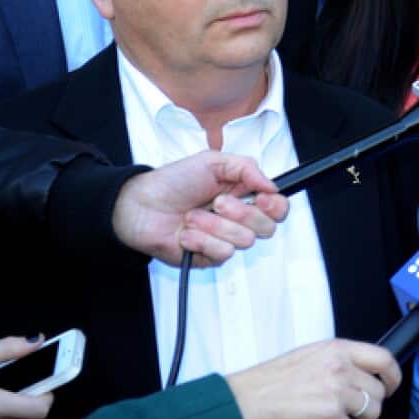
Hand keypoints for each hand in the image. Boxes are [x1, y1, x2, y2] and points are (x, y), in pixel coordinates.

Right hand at [0, 336, 53, 418]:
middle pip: (32, 412)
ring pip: (18, 417)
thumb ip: (5, 349)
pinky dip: (6, 407)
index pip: (41, 408)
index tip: (52, 375)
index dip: (49, 392)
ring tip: (9, 382)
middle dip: (34, 393)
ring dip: (19, 401)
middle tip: (29, 374)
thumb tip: (37, 340)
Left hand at [112, 151, 286, 265]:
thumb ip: (247, 167)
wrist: (140, 205)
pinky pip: (222, 254)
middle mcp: (238, 219)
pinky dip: (201, 240)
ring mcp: (224, 239)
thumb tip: (271, 184)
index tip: (262, 198)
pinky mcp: (209, 257)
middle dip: (242, 214)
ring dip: (214, 226)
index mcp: (244, 195)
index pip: (278, 208)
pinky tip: (185, 233)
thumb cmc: (172, 182)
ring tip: (192, 216)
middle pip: (267, 227)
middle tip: (217, 203)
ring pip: (244, 241)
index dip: (276, 206)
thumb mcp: (212, 162)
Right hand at [226, 339, 400, 418]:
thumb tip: (362, 375)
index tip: (391, 386)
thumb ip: (339, 360)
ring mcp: (337, 391)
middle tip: (357, 415)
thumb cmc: (272, 380)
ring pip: (371, 412)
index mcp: (337, 349)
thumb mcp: (310, 355)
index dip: (393, 376)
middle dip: (371, 407)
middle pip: (378, 391)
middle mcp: (341, 367)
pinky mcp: (330, 415)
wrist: (247, 399)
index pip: (383, 358)